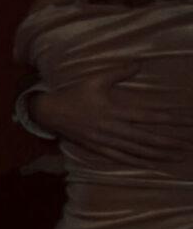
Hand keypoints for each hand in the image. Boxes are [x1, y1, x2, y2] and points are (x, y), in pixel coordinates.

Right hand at [30, 63, 192, 169]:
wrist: (49, 112)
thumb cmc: (74, 94)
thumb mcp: (95, 80)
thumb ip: (118, 73)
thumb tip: (139, 64)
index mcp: (114, 110)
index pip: (149, 116)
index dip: (170, 119)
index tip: (187, 121)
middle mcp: (112, 128)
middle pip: (147, 137)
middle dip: (170, 141)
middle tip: (188, 144)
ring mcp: (105, 140)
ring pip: (137, 150)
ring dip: (159, 153)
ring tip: (178, 155)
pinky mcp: (97, 148)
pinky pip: (120, 157)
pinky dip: (137, 161)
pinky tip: (152, 164)